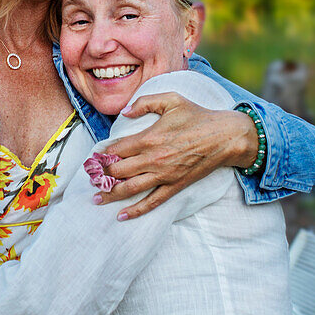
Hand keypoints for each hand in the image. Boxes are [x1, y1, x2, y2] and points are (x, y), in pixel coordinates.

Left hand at [97, 92, 256, 218]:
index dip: (101, 154)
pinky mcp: (174, 186)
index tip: (92, 157)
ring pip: (130, 189)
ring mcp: (164, 175)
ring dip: (110, 194)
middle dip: (100, 175)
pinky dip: (135, 210)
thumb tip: (124, 111)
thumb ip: (144, 103)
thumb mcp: (171, 99)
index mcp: (149, 138)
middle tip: (90, 177)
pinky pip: (152, 202)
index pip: (116, 149)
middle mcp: (153, 159)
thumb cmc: (197, 116)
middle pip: (118, 170)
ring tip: (95, 198)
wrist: (225, 136)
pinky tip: (121, 215)